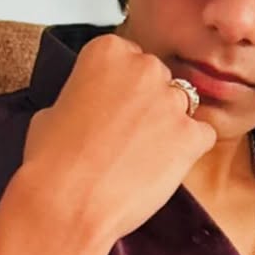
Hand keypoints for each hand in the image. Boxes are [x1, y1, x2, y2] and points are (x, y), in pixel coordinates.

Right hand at [23, 34, 215, 241]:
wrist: (66, 203)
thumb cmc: (52, 162)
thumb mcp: (53, 109)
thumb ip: (84, 94)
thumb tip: (93, 103)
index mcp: (108, 51)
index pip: (131, 58)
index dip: (123, 87)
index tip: (114, 106)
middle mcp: (144, 67)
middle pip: (159, 78)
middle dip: (148, 103)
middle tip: (126, 135)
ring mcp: (171, 100)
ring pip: (182, 105)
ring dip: (168, 125)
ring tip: (141, 156)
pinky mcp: (191, 135)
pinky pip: (202, 135)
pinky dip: (188, 150)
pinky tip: (161, 167)